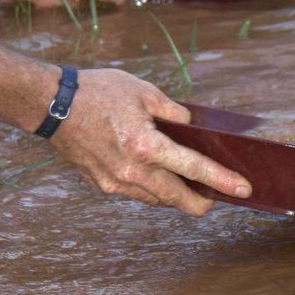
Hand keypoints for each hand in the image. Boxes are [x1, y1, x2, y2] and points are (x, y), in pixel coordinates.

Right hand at [52, 69, 250, 214]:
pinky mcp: (100, 183)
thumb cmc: (98, 92)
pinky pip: (134, 192)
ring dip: (173, 196)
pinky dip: (149, 188)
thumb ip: (173, 113)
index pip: (194, 169)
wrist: (52, 104)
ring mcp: (114, 182)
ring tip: (188, 185)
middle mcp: (132, 171)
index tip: (243, 191)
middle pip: (176, 198)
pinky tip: (155, 176)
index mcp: (146, 146)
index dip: (222, 181)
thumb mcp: (144, 92)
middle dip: (200, 202)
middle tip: (215, 198)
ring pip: (154, 199)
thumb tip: (192, 128)